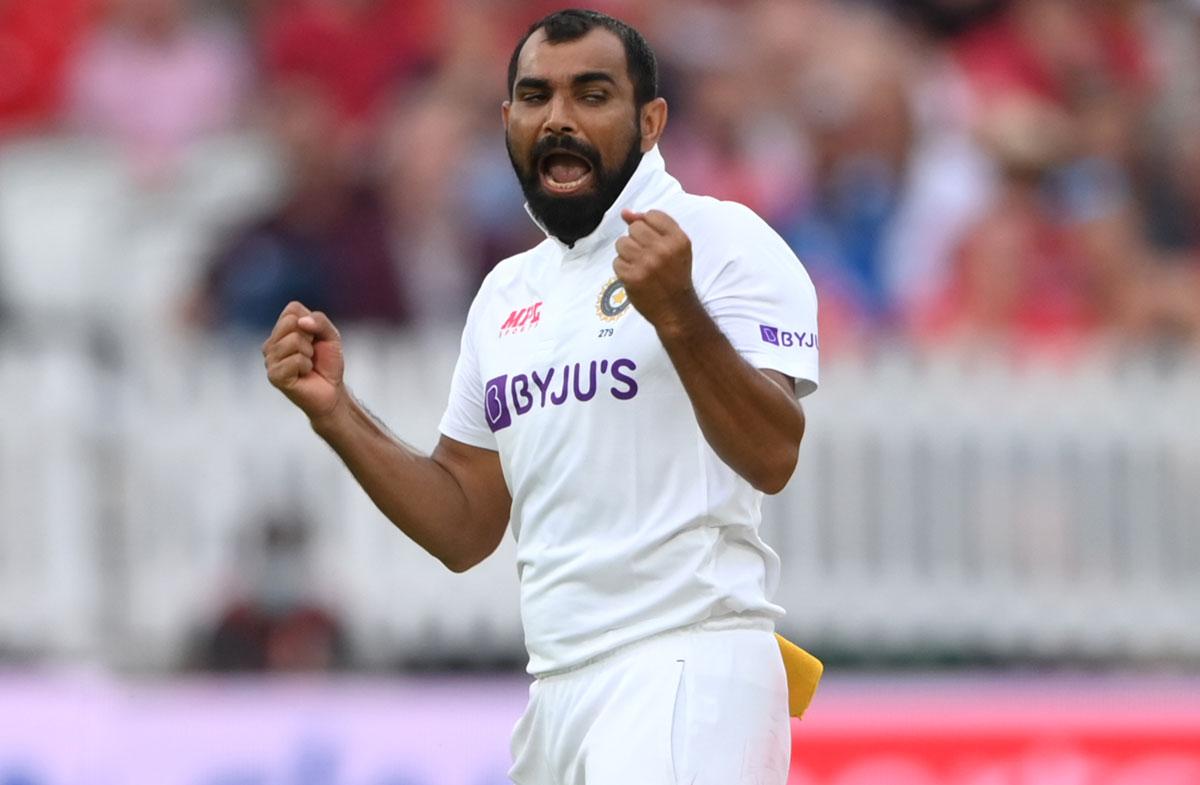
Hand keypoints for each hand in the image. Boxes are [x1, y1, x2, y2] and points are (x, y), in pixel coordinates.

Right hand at [262, 301, 345, 422]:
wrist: (331, 391)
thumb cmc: (328, 363)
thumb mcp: (331, 336)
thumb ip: (320, 321)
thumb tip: (301, 322)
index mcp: (281, 330)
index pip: (292, 309)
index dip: (311, 322)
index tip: (314, 338)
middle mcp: (271, 343)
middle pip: (292, 323)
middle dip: (310, 337)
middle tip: (311, 353)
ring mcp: (270, 359)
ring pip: (294, 341)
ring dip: (309, 354)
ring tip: (307, 364)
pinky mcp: (274, 375)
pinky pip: (295, 360)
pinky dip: (306, 366)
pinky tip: (303, 374)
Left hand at [614, 209, 701, 331]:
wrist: (676, 309)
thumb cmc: (674, 275)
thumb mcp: (674, 247)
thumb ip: (654, 226)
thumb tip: (626, 213)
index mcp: (678, 239)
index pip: (652, 215)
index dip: (648, 226)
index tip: (654, 241)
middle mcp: (663, 249)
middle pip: (635, 228)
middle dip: (636, 239)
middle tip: (646, 255)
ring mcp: (647, 263)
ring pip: (622, 243)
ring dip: (626, 253)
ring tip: (639, 264)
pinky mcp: (632, 277)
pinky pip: (617, 262)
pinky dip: (623, 269)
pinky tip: (635, 276)